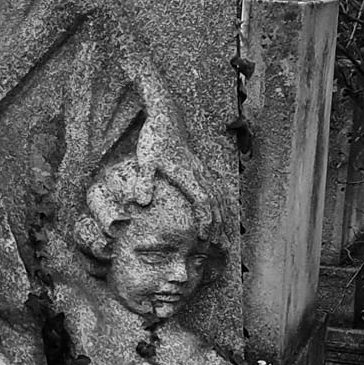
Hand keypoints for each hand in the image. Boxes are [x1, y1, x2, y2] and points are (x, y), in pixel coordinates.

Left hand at [132, 119, 218, 233]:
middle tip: (216, 246)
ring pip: (219, 197)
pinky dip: (221, 204)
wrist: (165, 118)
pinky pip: (216, 189)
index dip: (205, 220)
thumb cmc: (154, 140)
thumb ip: (144, 182)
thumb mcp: (145, 161)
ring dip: (222, 217)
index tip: (203, 238)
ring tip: (222, 236)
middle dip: (218, 225)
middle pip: (216, 203)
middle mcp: (199, 174)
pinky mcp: (201, 168)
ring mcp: (202, 170)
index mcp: (188, 175)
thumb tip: (141, 203)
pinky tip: (220, 214)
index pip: (203, 202)